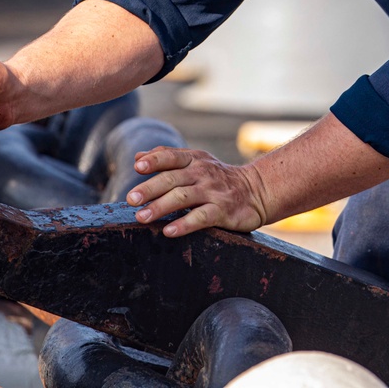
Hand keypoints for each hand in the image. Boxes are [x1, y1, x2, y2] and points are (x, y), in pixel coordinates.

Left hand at [125, 147, 268, 237]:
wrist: (257, 190)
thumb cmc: (219, 178)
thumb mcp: (197, 162)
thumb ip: (168, 158)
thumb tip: (138, 157)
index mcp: (194, 160)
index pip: (171, 156)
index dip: (154, 161)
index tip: (138, 167)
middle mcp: (203, 173)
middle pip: (173, 178)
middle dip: (150, 188)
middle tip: (131, 199)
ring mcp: (213, 192)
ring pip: (183, 197)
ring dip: (160, 207)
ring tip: (141, 217)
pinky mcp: (223, 211)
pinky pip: (201, 217)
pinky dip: (184, 224)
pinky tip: (169, 231)